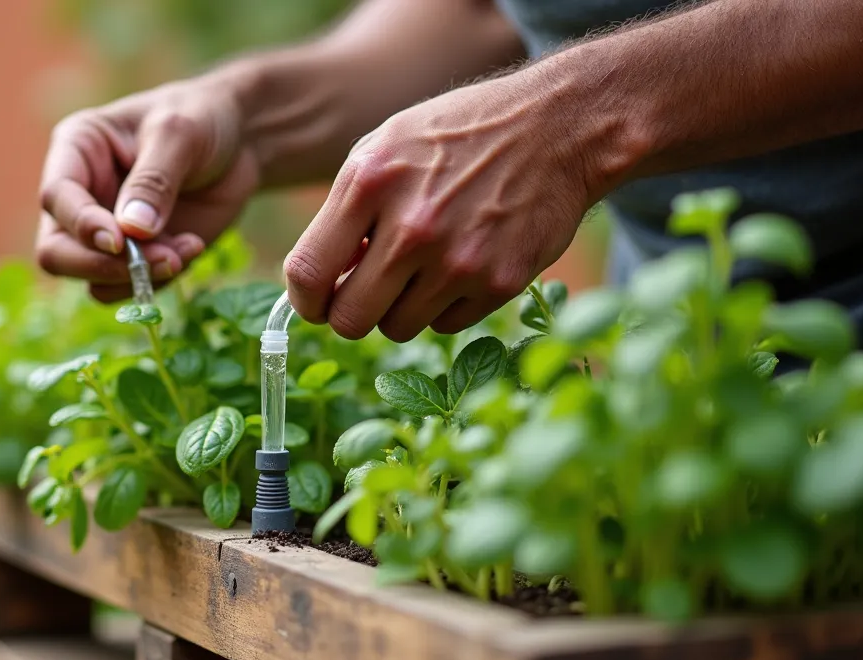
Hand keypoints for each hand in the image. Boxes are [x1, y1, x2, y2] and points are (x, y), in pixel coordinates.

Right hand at [36, 76, 260, 301]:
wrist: (240, 141)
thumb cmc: (202, 118)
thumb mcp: (180, 134)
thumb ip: (154, 181)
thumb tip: (132, 231)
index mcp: (76, 150)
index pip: (56, 197)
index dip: (82, 224)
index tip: (120, 241)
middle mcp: (80, 195)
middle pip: (57, 251)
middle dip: (103, 265)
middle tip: (158, 260)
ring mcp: (105, 231)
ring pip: (92, 277)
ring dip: (138, 277)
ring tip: (184, 252)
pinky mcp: (133, 256)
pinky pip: (128, 286)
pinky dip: (158, 280)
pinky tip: (191, 249)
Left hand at [284, 73, 618, 340]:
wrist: (557, 128)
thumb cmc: (460, 135)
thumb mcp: (387, 145)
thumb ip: (345, 209)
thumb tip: (322, 279)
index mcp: (369, 183)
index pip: (308, 274)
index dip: (305, 300)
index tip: (316, 301)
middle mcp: (411, 228)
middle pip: (350, 320)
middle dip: (350, 312)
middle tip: (367, 292)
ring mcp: (458, 261)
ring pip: (397, 328)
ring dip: (400, 308)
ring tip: (422, 266)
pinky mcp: (498, 283)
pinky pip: (446, 324)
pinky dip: (445, 305)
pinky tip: (461, 263)